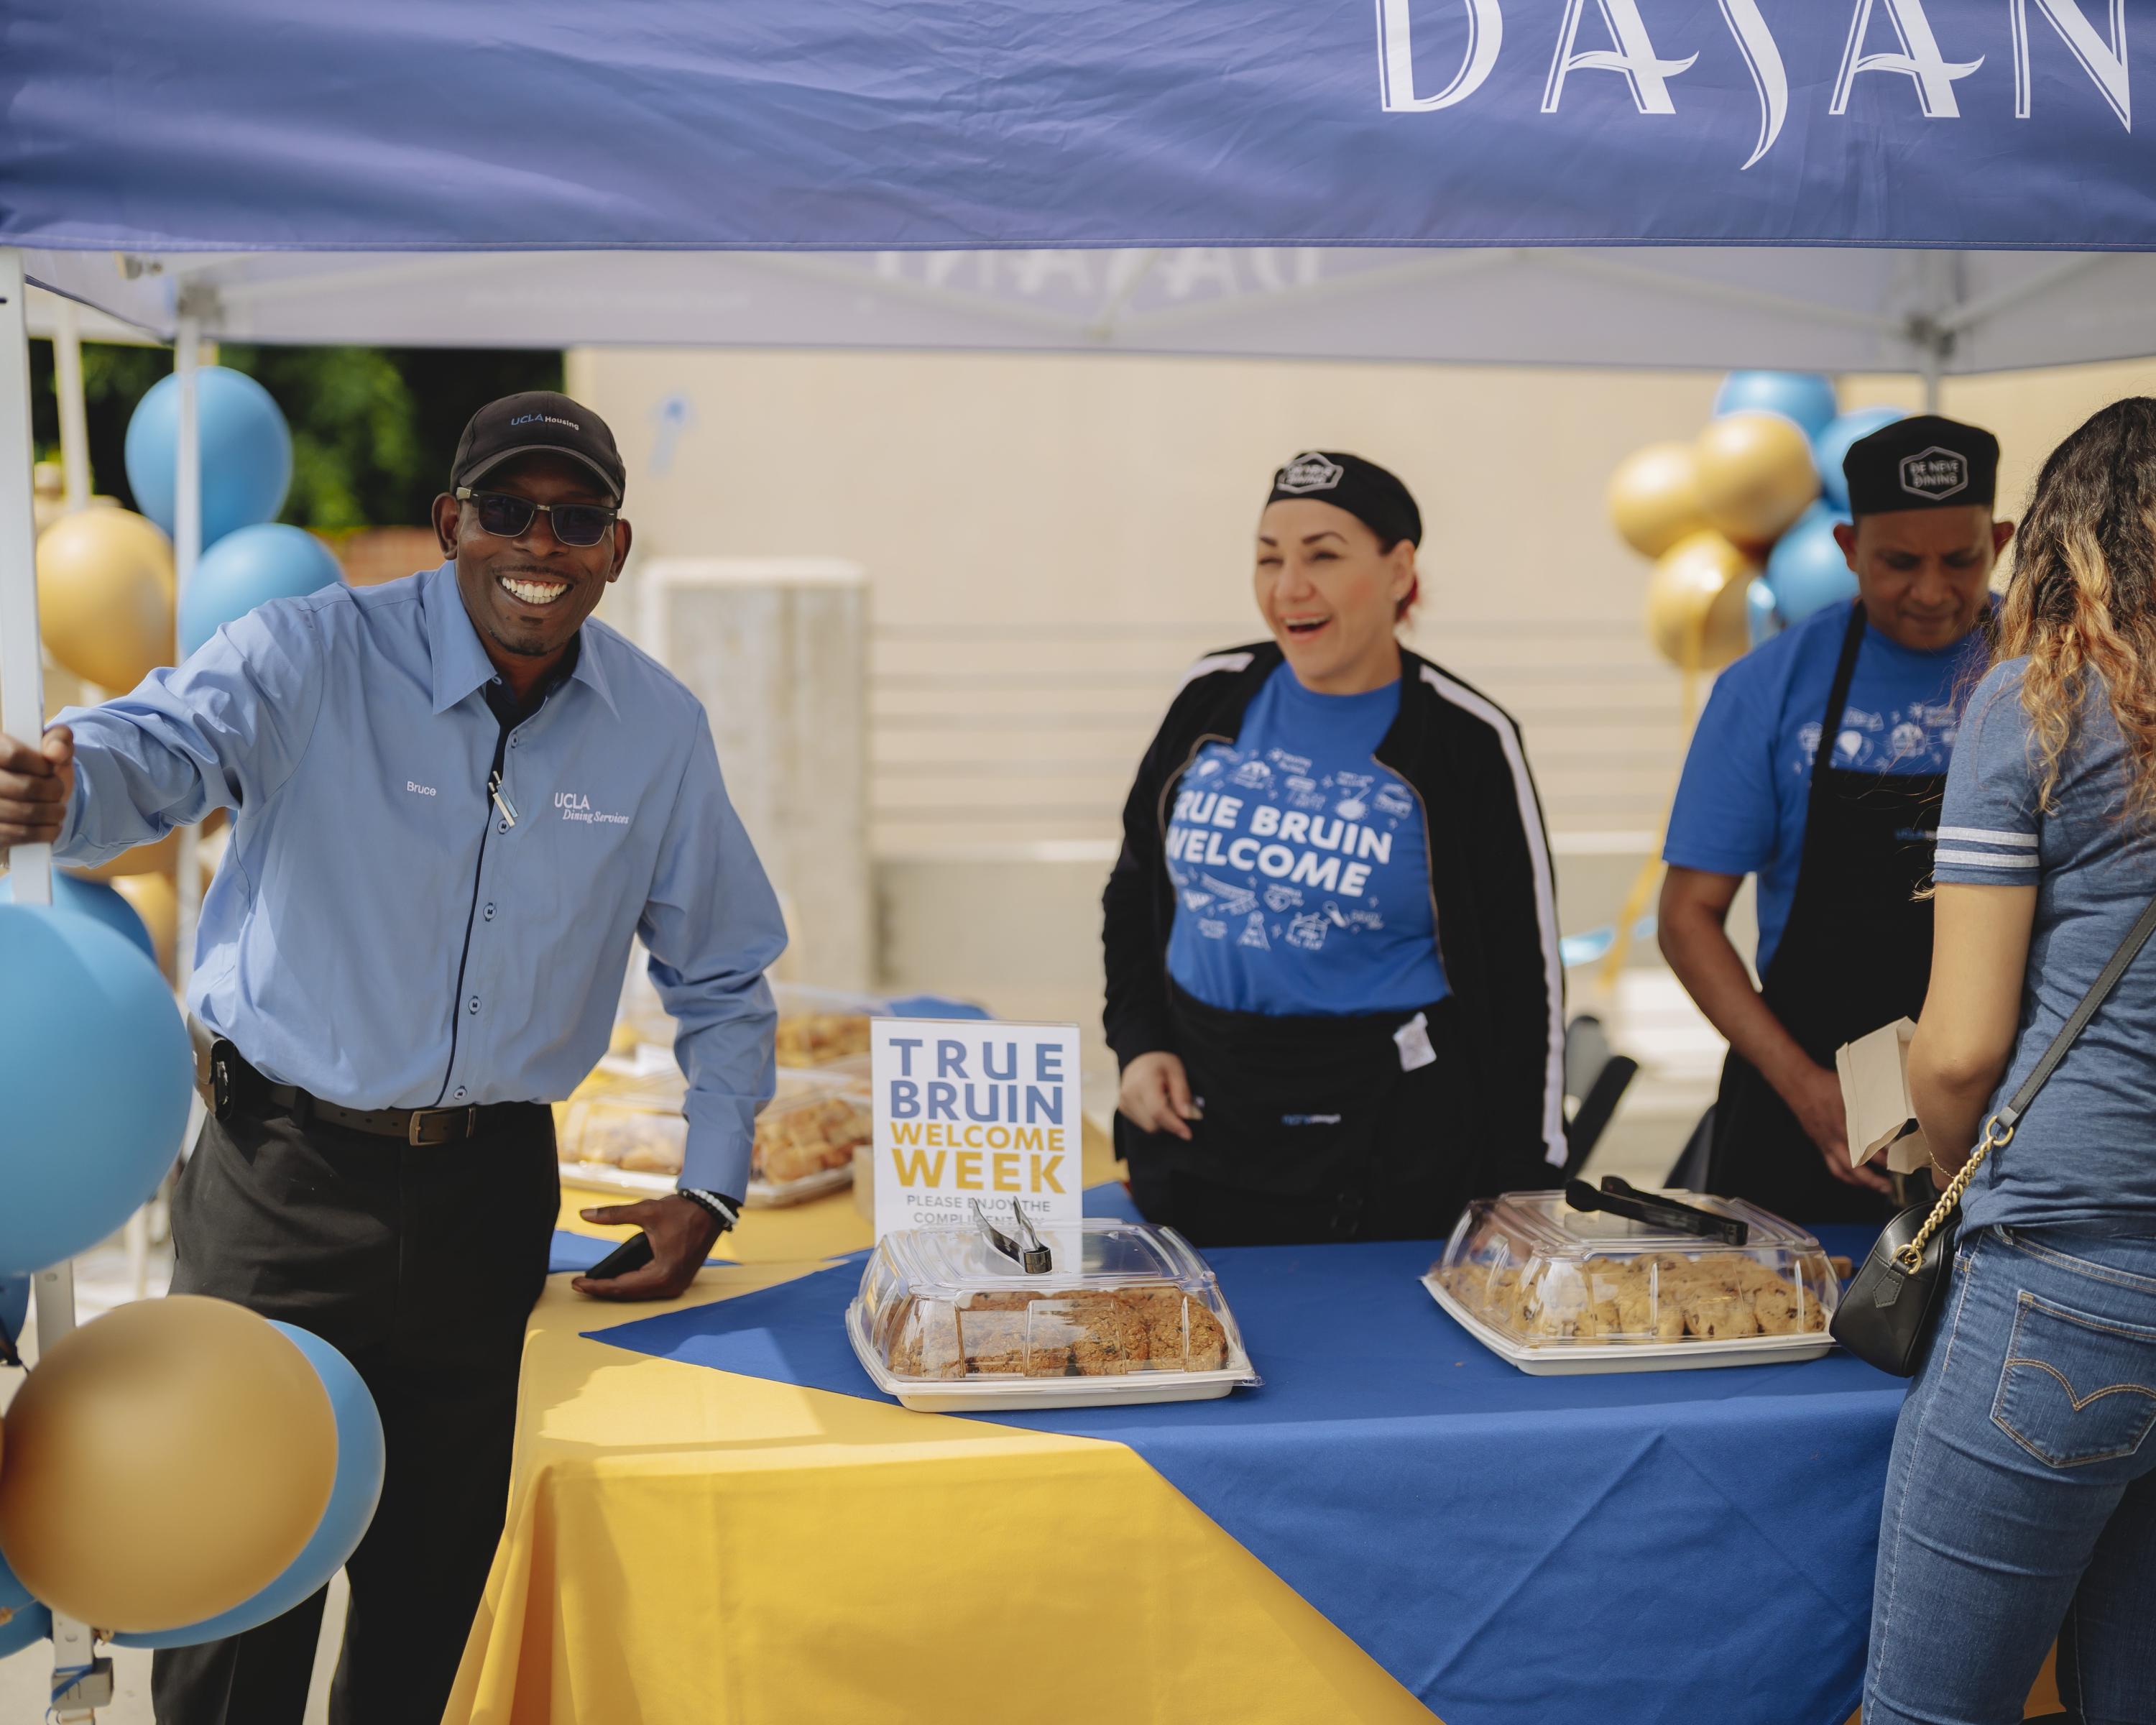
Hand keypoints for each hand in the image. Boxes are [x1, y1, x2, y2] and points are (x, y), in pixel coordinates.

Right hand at [0, 726, 73, 848]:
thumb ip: (59, 739)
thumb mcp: (50, 749)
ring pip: (25, 812)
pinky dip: (45, 832)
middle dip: (52, 791)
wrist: (27, 805)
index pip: (13, 754)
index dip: (41, 764)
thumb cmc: (37, 772)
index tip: (50, 769)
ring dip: (53, 813)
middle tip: (57, 792)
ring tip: (58, 810)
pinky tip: (51, 827)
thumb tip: (57, 751)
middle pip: (25, 787)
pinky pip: (19, 834)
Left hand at [570, 1195, 722, 1299]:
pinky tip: (616, 1280)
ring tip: (594, 1284)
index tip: (576, 1284)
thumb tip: (584, 1214)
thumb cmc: (682, 1211)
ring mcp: (677, 1285)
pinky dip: (632, 1285)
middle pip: (629, 1294)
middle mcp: (671, 1285)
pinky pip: (649, 1287)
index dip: (596, 1286)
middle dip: (603, 1290)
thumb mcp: (645, 1210)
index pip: (621, 1286)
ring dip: (617, 1289)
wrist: (711, 1209)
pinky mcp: (679, 1280)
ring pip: (639, 1293)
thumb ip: (613, 1214)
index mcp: (663, 1273)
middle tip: (579, 1286)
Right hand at [1117, 1051, 1199, 1141]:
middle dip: (1170, 1123)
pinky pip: (1143, 1124)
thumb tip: (1188, 1116)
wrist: (1140, 1058)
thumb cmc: (1162, 1063)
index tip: (1188, 1134)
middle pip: (1153, 1124)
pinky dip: (1154, 1120)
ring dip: (1163, 1122)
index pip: (1158, 1111)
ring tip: (1167, 1102)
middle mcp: (1129, 1094)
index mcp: (1143, 1082)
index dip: (1174, 1125)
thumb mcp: (1177, 1071)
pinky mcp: (1123, 1108)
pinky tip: (1156, 1104)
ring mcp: (1124, 1102)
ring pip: (1148, 1127)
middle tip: (1180, 1109)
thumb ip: (1182, 1093)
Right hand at [1781, 1058, 1893, 1195]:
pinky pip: (1833, 1166)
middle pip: (1855, 1166)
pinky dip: (1846, 1175)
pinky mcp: (1820, 1144)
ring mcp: (1826, 1143)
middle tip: (1890, 1184)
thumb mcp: (1851, 1090)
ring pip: (1843, 1170)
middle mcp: (1835, 1139)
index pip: (1867, 1147)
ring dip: (1860, 1181)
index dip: (1883, 1155)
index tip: (1899, 1159)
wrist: (1798, 1085)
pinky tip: (1856, 1178)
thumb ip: (1870, 1103)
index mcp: (1843, 1125)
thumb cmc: (1826, 1085)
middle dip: (1872, 1178)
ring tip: (1877, 1186)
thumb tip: (1892, 1110)